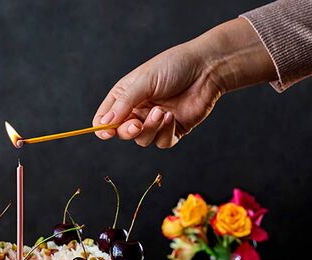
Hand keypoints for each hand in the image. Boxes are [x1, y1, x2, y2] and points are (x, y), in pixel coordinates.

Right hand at [93, 18, 275, 148]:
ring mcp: (155, 122)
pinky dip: (165, 133)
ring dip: (150, 129)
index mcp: (125, 96)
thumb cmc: (174, 66)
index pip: (105, 118)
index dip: (103, 128)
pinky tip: (172, 117)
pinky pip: (161, 142)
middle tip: (137, 124)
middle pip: (122, 133)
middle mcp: (138, 110)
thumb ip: (124, 103)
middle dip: (128, 131)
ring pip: (142, 140)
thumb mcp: (144, 80)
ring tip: (162, 112)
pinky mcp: (172, 130)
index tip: (108, 132)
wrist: (207, 68)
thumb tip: (105, 123)